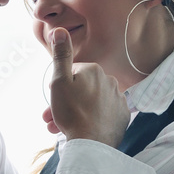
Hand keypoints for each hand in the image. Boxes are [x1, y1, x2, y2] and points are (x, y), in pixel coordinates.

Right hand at [44, 28, 129, 146]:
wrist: (91, 144)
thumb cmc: (72, 112)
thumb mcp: (59, 81)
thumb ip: (61, 55)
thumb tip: (60, 30)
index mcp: (94, 70)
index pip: (73, 73)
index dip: (60, 86)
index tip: (53, 99)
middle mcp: (110, 81)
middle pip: (82, 89)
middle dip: (65, 102)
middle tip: (51, 118)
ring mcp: (118, 99)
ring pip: (91, 103)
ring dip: (76, 113)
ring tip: (61, 127)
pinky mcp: (122, 116)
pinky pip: (104, 114)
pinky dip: (93, 119)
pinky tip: (83, 129)